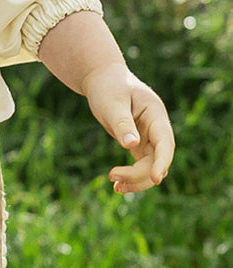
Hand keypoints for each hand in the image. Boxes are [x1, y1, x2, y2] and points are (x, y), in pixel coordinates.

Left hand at [81, 63, 174, 193]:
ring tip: (115, 187)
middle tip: (112, 176)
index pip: (165, 142)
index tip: (155, 179)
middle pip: (157, 158)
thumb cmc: (108, 87)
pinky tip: (117, 186)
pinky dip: (131, 177)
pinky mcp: (139, 144)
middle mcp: (156, 127)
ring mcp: (149, 137)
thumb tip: (132, 146)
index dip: (162, 161)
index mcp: (155, 114)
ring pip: (150, 166)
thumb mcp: (113, 104)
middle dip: (139, 174)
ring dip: (136, 180)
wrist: (103, 80)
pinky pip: (140, 166)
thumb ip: (122, 124)